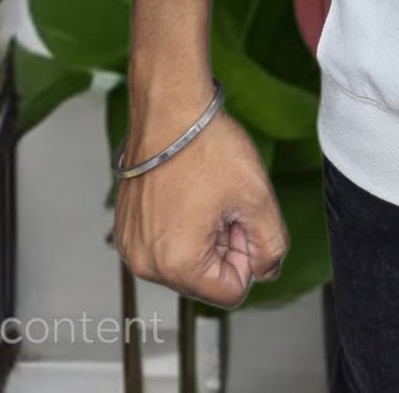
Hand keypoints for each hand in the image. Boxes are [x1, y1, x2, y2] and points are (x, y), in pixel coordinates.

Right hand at [113, 95, 286, 308]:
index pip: (231, 291)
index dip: (245, 254)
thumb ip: (271, 246)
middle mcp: (146, 263)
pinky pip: (164, 244)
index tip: (239, 216)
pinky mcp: (127, 228)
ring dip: (203, 236)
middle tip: (224, 201)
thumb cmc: (207, 147)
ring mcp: (131, 246)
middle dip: (223, 245)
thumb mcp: (258, 198)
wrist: (170, 107)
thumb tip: (266, 271)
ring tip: (205, 194)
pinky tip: (186, 192)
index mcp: (177, 264)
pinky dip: (181, 225)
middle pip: (205, 279)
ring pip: (186, 262)